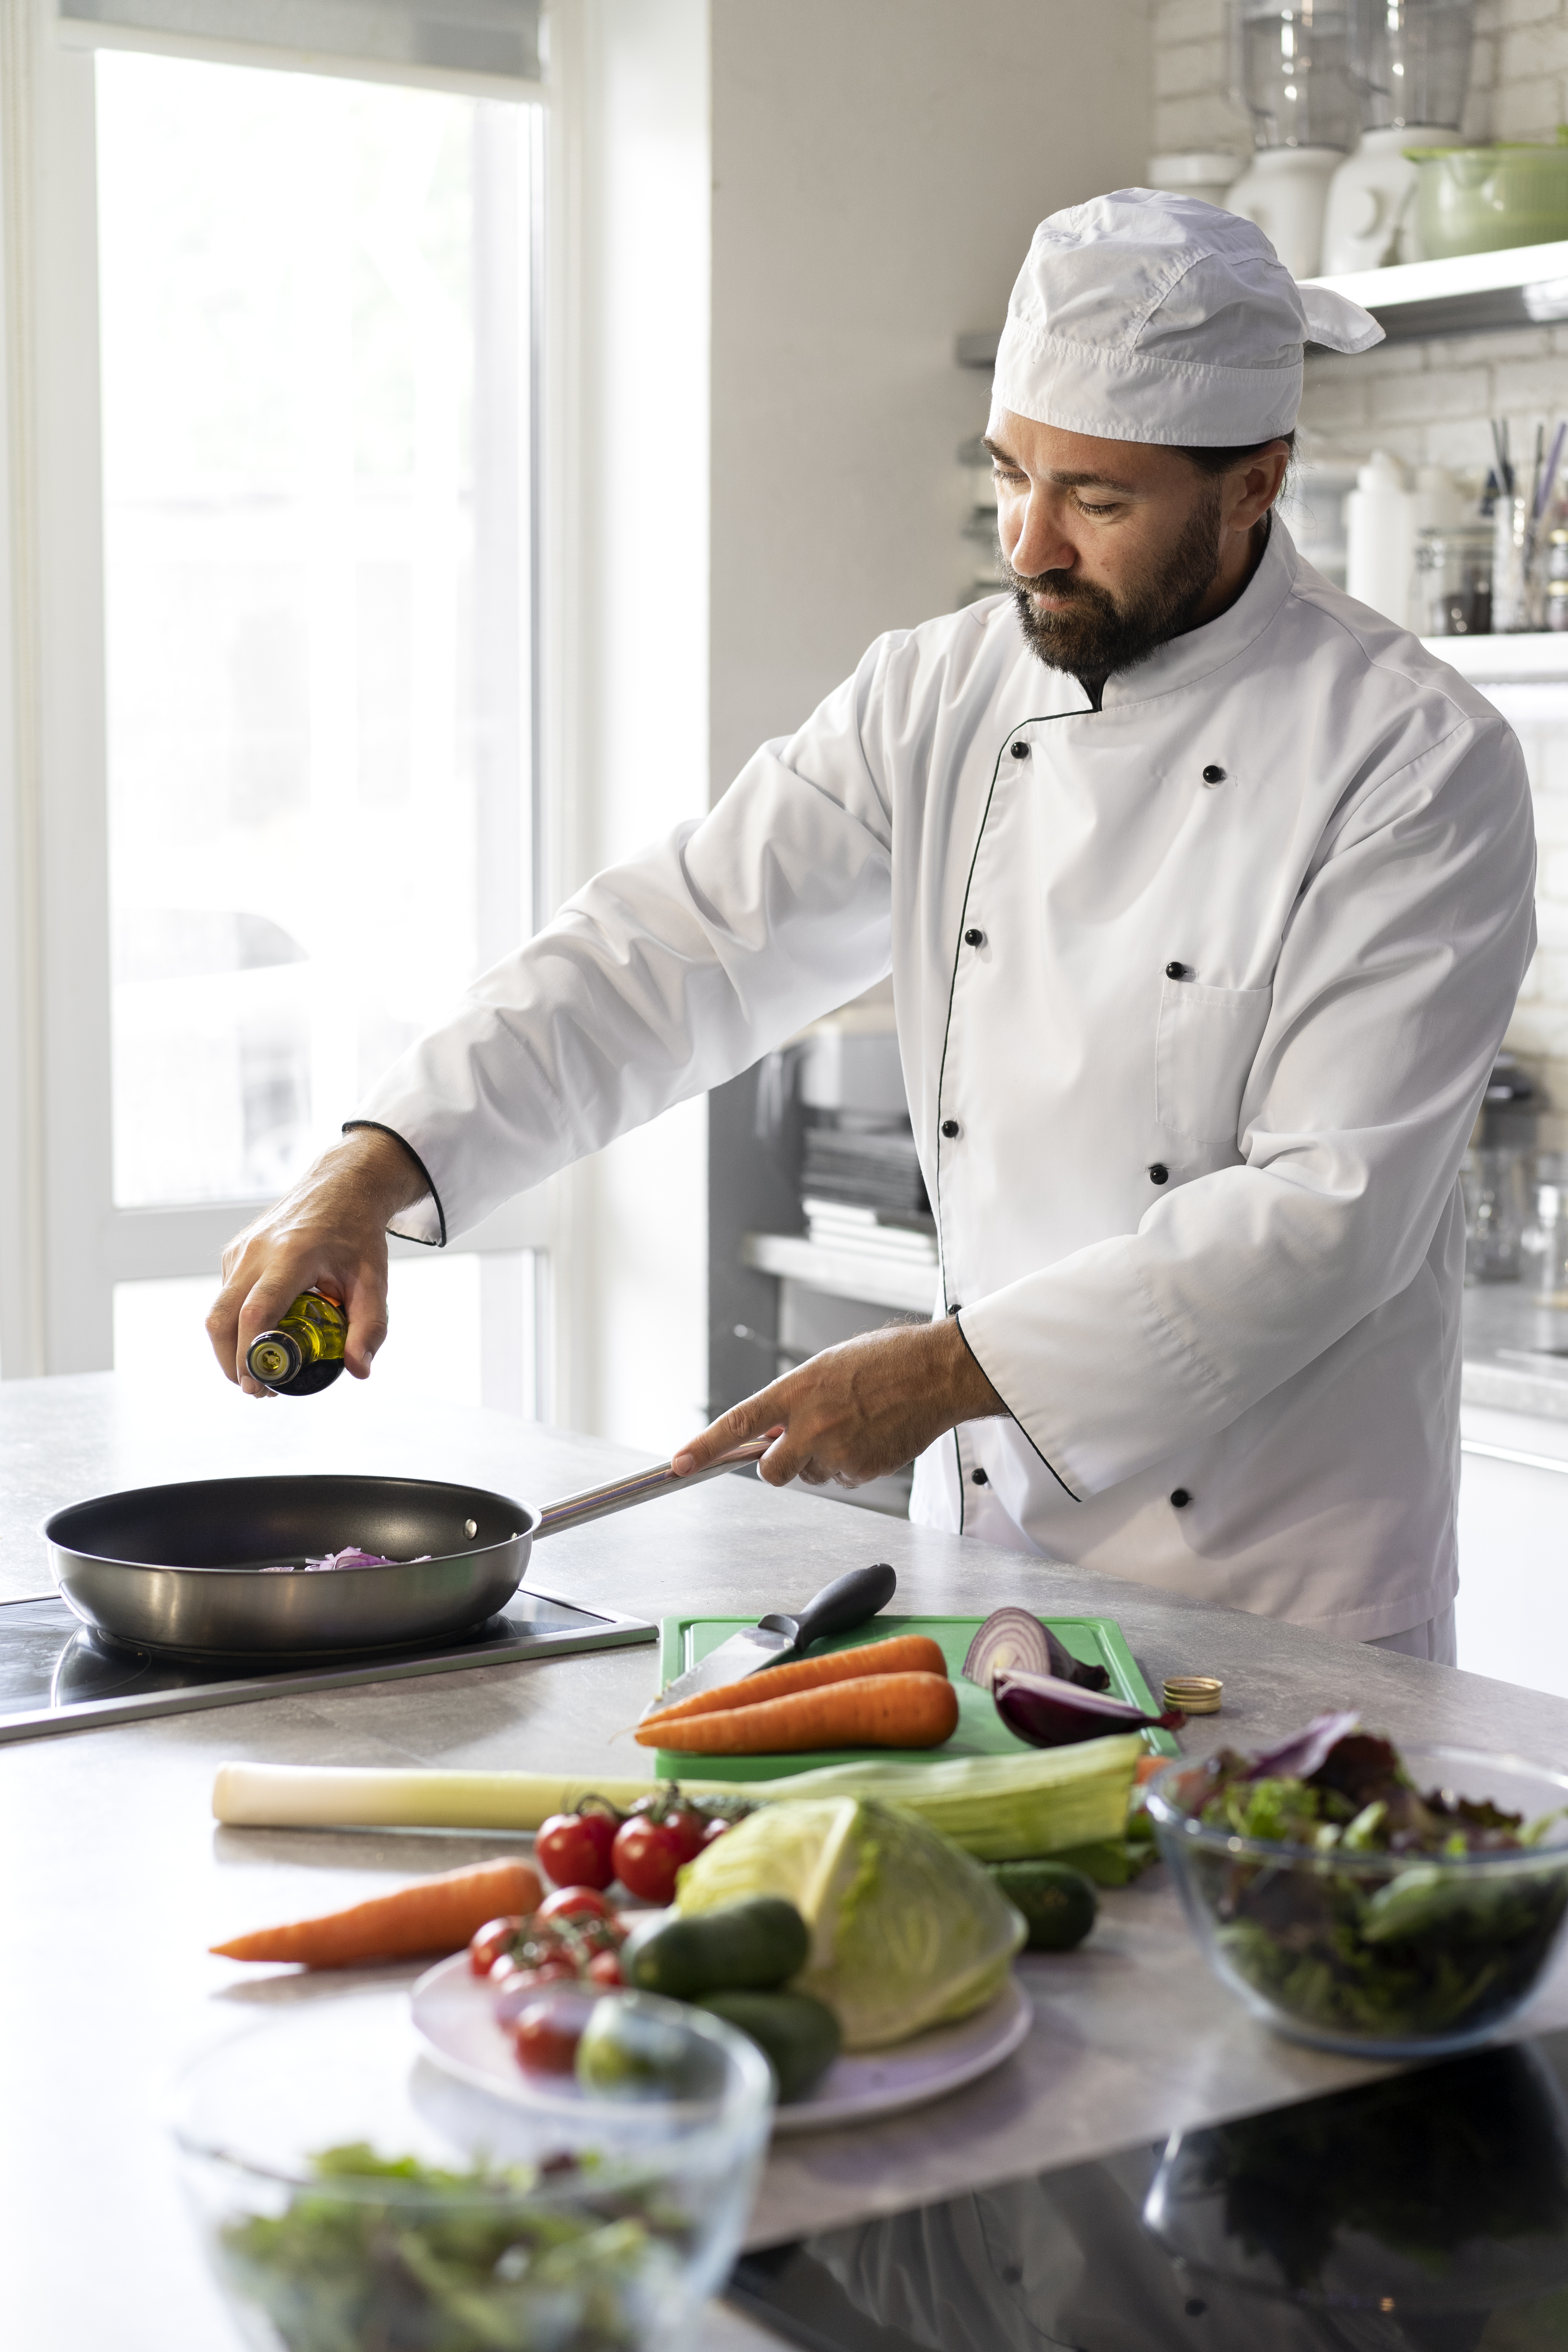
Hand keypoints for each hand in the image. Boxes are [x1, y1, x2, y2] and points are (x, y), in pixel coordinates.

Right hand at [206, 1129, 427, 1395]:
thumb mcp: (374, 1281)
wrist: (341, 1185)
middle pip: (222, 1317)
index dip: (250, 1355)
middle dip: (231, 1362)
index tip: (260, 1386)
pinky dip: (235, 1323)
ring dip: (229, 1347)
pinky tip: (264, 1332)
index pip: (257, 1313)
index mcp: (293, 1255)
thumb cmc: (358, 1235)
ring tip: (260, 1370)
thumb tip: (358, 1371)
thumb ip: (370, 1327)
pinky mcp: (234, 1251)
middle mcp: (258, 1250)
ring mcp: (241, 1249)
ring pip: (217, 1309)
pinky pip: (225, 1295)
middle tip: (256, 1389)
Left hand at [672, 1318, 1005, 1489]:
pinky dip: (853, 1466)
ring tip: (857, 1426)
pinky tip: (874, 1437)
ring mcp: (838, 1452)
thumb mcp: (828, 1366)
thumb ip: (795, 1399)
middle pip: (772, 1471)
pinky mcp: (863, 1471)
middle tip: (804, 1443)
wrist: (939, 1373)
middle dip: (779, 1465)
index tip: (677, 1465)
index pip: (738, 1423)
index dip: (703, 1446)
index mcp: (797, 1389)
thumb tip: (772, 1430)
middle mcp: (811, 1424)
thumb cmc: (888, 1360)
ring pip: (812, 1476)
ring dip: (824, 1461)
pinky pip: (844, 1480)